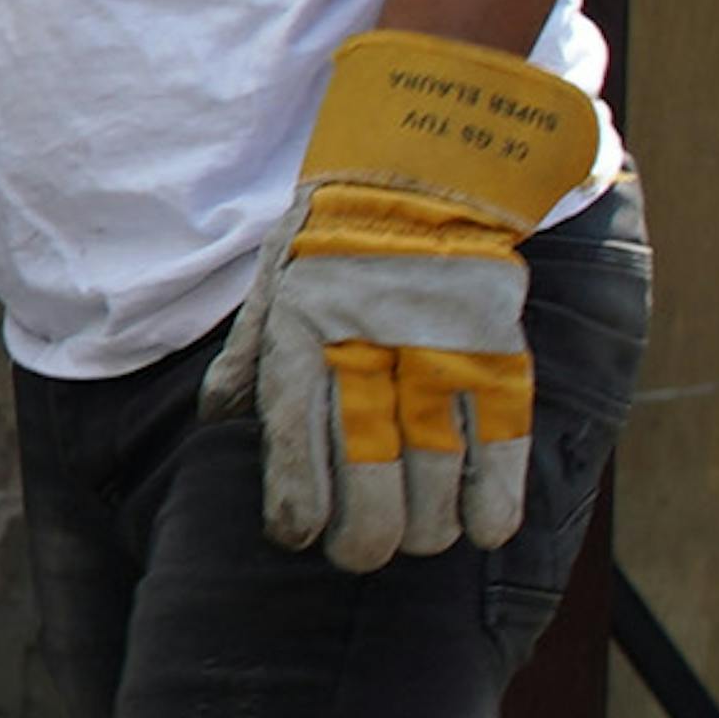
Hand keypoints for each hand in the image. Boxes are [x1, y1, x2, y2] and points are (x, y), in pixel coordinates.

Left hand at [205, 31, 602, 568]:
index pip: (297, 445)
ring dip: (426, 525)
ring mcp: (435, 353)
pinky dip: (496, 494)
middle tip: (361, 554)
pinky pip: (501, 439)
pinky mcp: (494, 347)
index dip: (297, 505)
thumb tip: (218, 421)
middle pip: (370, 477)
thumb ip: (247, 357)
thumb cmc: (334, 232)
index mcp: (302, 338)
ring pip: (434, 473)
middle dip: (364, 535)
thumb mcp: (273, 282)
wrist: (423, 162)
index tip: (299, 538)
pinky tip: (485, 532)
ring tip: (417, 541)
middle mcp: (367, 353)